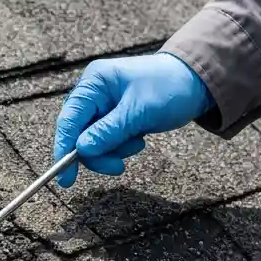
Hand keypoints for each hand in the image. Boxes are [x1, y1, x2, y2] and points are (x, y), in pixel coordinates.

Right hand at [53, 51, 213, 187]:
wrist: (195, 82)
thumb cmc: (169, 87)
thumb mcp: (138, 112)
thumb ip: (108, 132)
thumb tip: (81, 150)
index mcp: (94, 82)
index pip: (69, 118)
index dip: (64, 148)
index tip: (66, 177)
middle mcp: (94, 92)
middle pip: (78, 133)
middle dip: (98, 152)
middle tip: (117, 166)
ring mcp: (103, 106)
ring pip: (93, 141)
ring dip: (113, 150)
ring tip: (138, 142)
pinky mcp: (114, 117)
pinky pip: (107, 140)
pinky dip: (120, 146)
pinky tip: (138, 138)